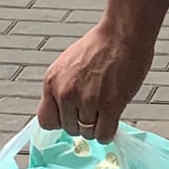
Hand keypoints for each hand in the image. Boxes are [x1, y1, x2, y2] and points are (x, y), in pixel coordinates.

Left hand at [39, 21, 152, 145]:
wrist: (123, 33)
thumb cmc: (101, 45)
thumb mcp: (68, 64)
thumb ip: (62, 87)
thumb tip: (64, 111)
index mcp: (52, 81)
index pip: (46, 120)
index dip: (61, 121)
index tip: (72, 117)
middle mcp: (66, 93)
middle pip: (69, 129)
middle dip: (82, 123)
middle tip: (95, 110)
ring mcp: (87, 100)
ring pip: (88, 134)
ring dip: (97, 127)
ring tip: (106, 111)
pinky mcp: (109, 105)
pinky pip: (103, 135)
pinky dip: (108, 133)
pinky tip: (113, 122)